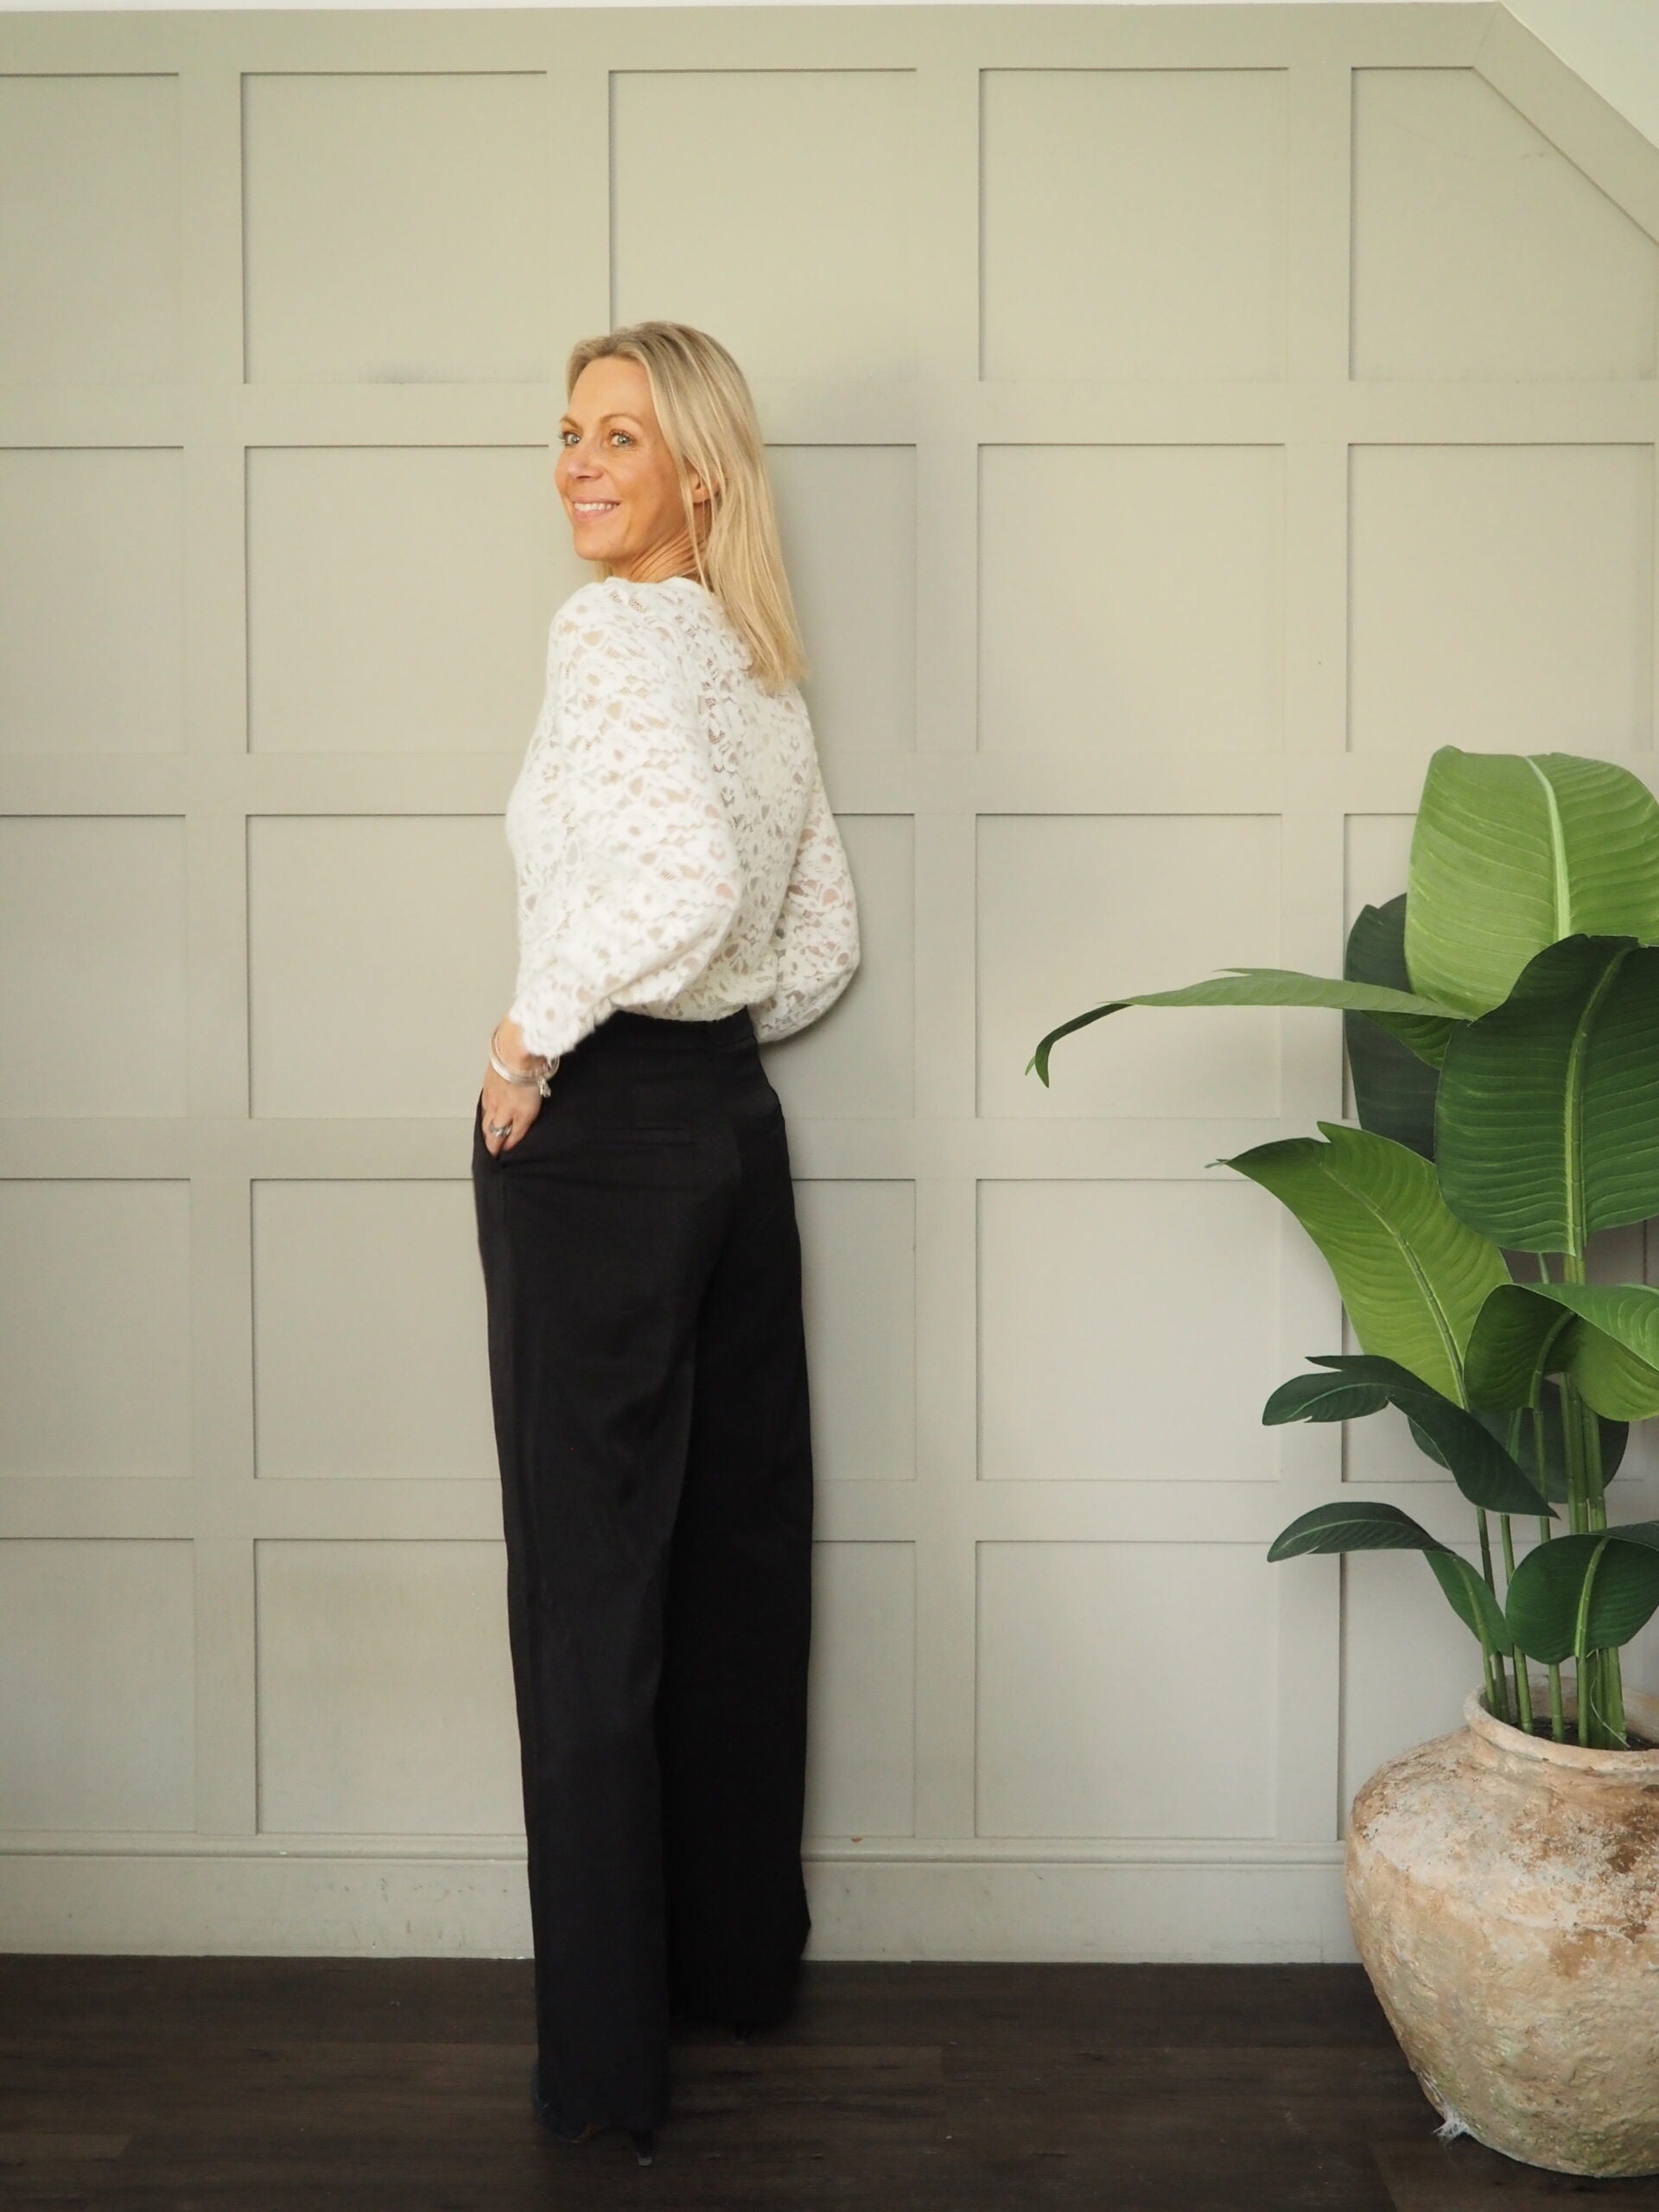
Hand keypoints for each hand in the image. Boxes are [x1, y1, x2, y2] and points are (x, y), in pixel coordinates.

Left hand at [480, 1018, 552, 1155]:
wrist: (518, 1051)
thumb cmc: (515, 1047)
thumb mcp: (507, 1057)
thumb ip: (511, 1063)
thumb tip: (519, 1059)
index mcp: (492, 1085)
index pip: (488, 1107)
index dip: (487, 1119)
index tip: (488, 1128)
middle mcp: (494, 1099)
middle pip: (487, 1122)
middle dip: (488, 1135)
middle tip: (489, 1147)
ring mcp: (505, 1109)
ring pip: (496, 1131)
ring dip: (496, 1143)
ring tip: (497, 1152)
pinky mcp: (520, 1114)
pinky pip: (514, 1134)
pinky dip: (510, 1142)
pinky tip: (508, 1149)